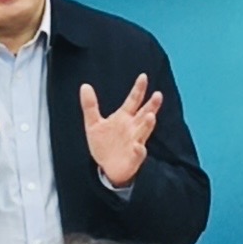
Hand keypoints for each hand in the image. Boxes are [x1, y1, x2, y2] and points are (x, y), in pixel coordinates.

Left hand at [82, 74, 160, 189]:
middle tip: (157, 95)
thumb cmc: (104, 144)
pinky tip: (138, 146)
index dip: (138, 89)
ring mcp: (135, 141)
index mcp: (124, 117)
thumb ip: (90, 105)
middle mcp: (133, 127)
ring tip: (151, 116)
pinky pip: (139, 152)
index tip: (143, 76)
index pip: (133, 100)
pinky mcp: (134, 157)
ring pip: (144, 131)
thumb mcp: (93, 124)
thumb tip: (84, 86)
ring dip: (148, 124)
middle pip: (144, 113)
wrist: (106, 167)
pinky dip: (139, 149)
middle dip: (151, 105)